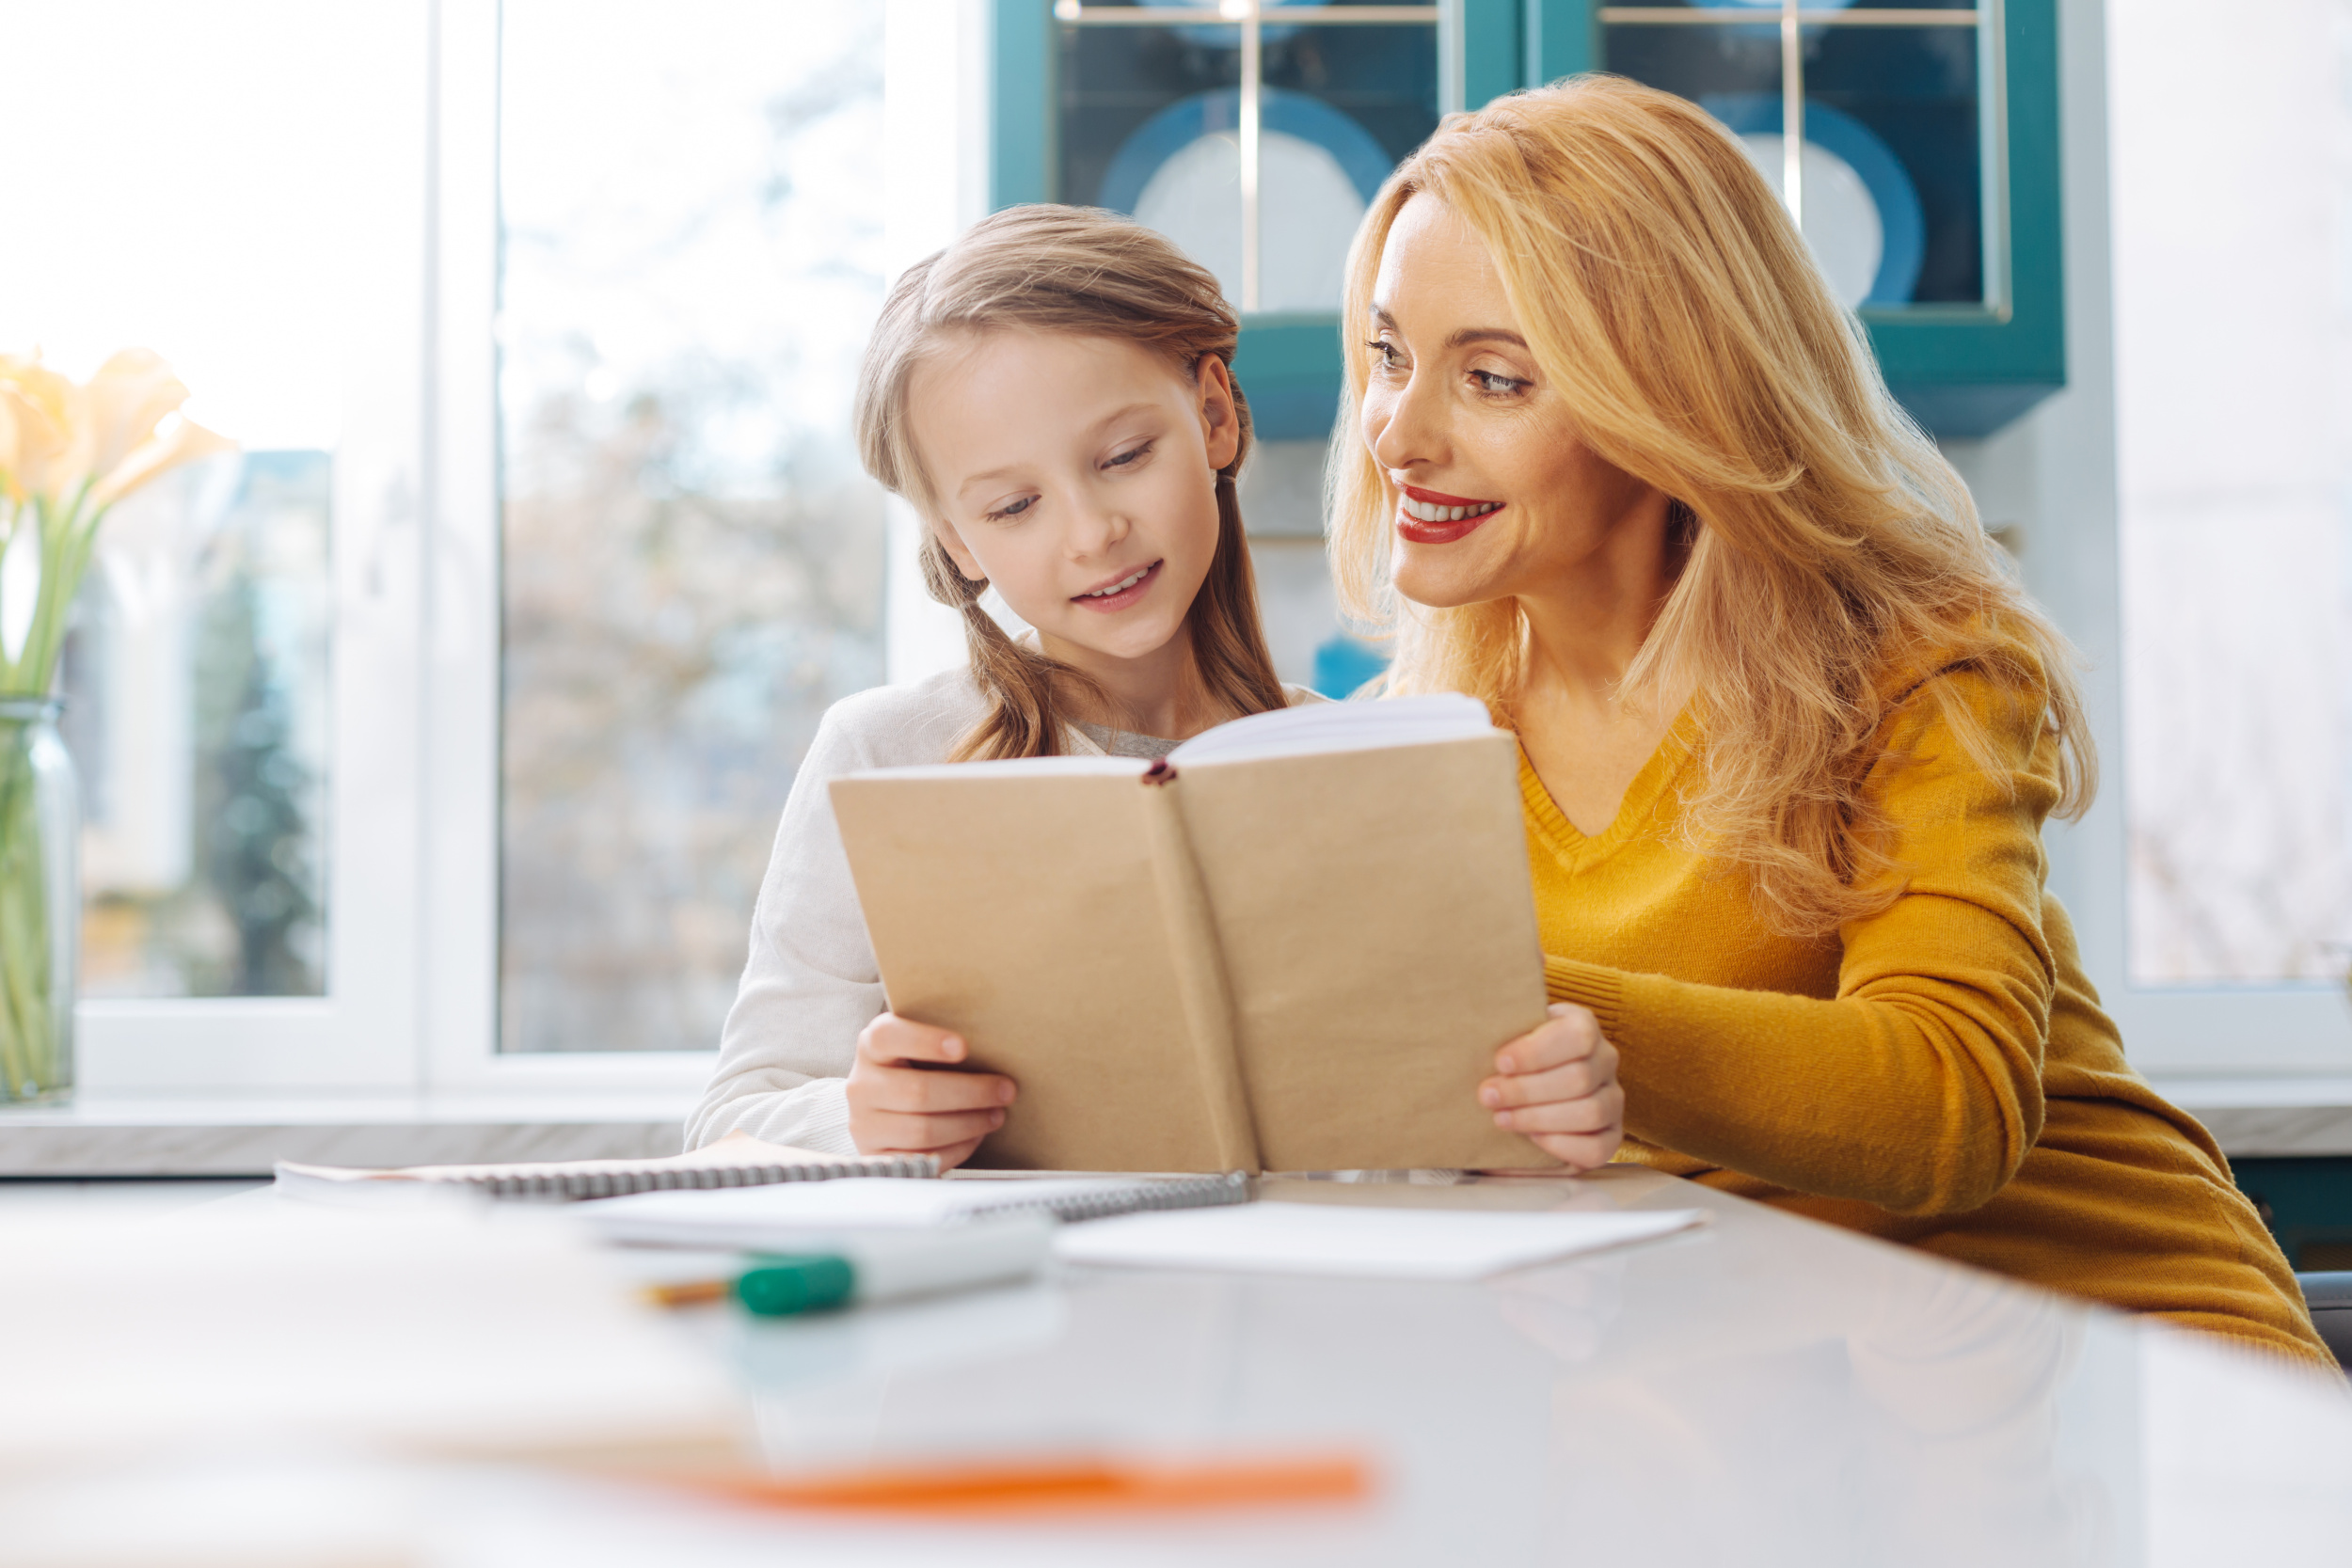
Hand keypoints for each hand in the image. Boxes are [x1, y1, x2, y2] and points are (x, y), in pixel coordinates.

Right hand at [845, 1013, 1016, 1171]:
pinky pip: (923, 1159)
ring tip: (996, 1115)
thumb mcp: (919, 1050)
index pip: (888, 1036)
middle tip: (1006, 1090)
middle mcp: (861, 1085)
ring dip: (969, 1124)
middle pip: (918, 1091)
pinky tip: (976, 1136)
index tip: (963, 1047)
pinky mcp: (876, 1157)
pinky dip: (957, 1149)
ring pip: (923, 1130)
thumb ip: (944, 1044)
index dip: (925, 1041)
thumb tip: (998, 1045)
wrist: (885, 1113)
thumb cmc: (915, 1071)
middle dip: (971, 1093)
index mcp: (871, 1047)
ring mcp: (864, 1124)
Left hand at [1478, 1003, 1623, 1169]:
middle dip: (1527, 1090)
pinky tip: (1532, 1138)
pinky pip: (1597, 1148)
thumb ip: (1499, 1033)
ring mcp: (1612, 1099)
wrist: (1517, 1090)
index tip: (1500, 1063)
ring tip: (1502, 1118)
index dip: (1537, 1052)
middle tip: (1489, 1095)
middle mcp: (1604, 1060)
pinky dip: (1561, 1145)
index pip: (1577, 1034)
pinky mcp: (1611, 1135)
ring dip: (1538, 1118)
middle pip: (1579, 1077)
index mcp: (1582, 1026)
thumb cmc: (1510, 1060)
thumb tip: (1475, 1038)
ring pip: (1589, 1112)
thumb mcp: (1506, 1037)